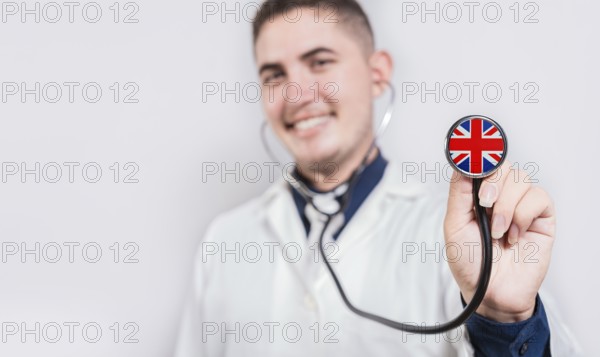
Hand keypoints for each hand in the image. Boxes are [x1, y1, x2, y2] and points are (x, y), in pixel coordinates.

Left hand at [444, 161, 554, 321]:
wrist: (491, 292)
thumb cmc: (470, 262)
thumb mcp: (454, 226)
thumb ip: (459, 194)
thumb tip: (463, 164)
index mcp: (476, 195)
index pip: (481, 164)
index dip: (479, 156)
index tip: (472, 156)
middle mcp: (500, 196)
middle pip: (502, 165)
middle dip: (492, 183)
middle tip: (485, 204)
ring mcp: (521, 205)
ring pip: (520, 178)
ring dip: (506, 206)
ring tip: (498, 232)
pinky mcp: (542, 218)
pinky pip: (538, 197)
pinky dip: (522, 215)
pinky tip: (514, 235)